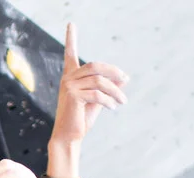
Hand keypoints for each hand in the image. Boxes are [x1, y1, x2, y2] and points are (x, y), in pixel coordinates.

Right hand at [52, 23, 128, 145]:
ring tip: (123, 101)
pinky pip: (97, 94)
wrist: (70, 137)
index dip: (71, 39)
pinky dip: (109, 100)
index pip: (70, 54)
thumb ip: (109, 88)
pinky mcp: (72, 96)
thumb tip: (124, 78)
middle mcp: (68, 79)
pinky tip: (113, 107)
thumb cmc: (81, 119)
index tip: (71, 24)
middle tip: (126, 79)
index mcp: (71, 77)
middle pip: (96, 66)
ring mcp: (68, 86)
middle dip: (113, 72)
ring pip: (99, 81)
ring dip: (115, 91)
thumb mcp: (99, 100)